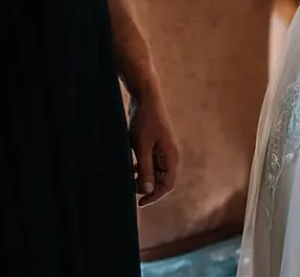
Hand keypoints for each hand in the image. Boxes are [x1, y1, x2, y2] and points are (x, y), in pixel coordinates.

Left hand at [127, 85, 178, 206]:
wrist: (145, 96)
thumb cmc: (145, 120)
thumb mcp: (142, 145)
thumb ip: (145, 168)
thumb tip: (147, 189)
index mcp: (171, 156)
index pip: (167, 184)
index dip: (155, 195)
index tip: (140, 202)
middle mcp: (169, 154)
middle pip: (161, 180)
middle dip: (147, 186)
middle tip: (130, 187)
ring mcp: (163, 149)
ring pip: (155, 171)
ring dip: (143, 177)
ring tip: (129, 178)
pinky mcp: (155, 144)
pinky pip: (151, 162)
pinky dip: (142, 167)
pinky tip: (131, 167)